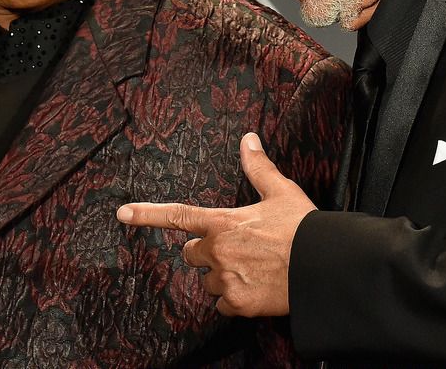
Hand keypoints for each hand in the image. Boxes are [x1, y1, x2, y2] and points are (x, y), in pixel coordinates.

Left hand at [116, 132, 315, 315]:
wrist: (322, 267)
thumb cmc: (302, 228)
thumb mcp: (281, 191)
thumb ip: (259, 167)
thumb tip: (248, 139)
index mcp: (223, 222)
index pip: (178, 215)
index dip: (147, 214)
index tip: (123, 214)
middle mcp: (217, 251)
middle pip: (192, 254)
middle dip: (207, 253)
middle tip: (237, 250)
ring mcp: (225, 279)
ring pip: (209, 281)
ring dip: (223, 277)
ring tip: (254, 268)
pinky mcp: (237, 304)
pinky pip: (223, 305)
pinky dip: (235, 300)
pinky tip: (256, 289)